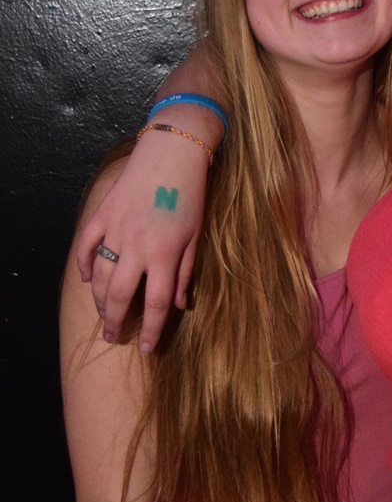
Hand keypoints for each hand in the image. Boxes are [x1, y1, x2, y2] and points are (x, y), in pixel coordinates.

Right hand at [75, 128, 208, 351]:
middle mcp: (137, 247)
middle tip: (113, 337)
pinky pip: (86, 247)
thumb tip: (180, 304)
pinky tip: (90, 280)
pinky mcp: (103, 215)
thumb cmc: (191, 195)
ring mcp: (116, 231)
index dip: (149, 330)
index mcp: (165, 255)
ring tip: (102, 315)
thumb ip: (186, 272)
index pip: (154, 304)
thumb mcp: (196, 236)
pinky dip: (85, 266)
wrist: (172, 153)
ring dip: (98, 301)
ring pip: (100, 277)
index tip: (145, 348)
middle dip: (115, 322)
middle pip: (119, 297)